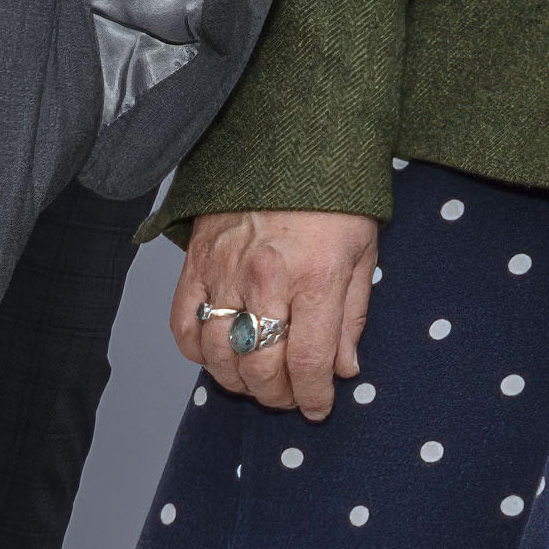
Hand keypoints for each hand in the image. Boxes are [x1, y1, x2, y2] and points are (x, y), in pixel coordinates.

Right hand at [174, 210, 378, 418]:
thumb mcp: (365, 253)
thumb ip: (352, 316)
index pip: (308, 361)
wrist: (294, 140)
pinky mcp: (196, 261)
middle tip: (288, 397)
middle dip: (276, 395)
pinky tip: (217, 356)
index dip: (312, 396)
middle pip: (259, 366)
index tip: (318, 408)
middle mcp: (266, 279)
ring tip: (257, 382)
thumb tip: (343, 369)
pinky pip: (184, 323)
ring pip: (218, 353)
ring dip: (237, 381)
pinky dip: (197, 351)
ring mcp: (225, 270)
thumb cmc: (335, 197)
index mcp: (315, 277)